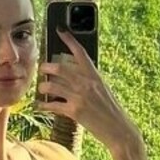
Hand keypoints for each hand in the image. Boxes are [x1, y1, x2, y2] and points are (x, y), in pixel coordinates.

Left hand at [37, 28, 133, 148]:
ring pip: (53, 85)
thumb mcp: (103, 90)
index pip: (80, 52)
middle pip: (60, 67)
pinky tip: (40, 106)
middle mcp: (87, 83)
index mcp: (95, 75)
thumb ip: (89, 81)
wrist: (119, 129)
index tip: (60, 30)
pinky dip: (43, 105)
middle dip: (46, 67)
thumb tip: (72, 75)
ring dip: (43, 86)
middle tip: (42, 69)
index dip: (69, 39)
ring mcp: (80, 97)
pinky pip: (53, 105)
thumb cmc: (111, 110)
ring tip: (42, 88)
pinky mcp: (75, 111)